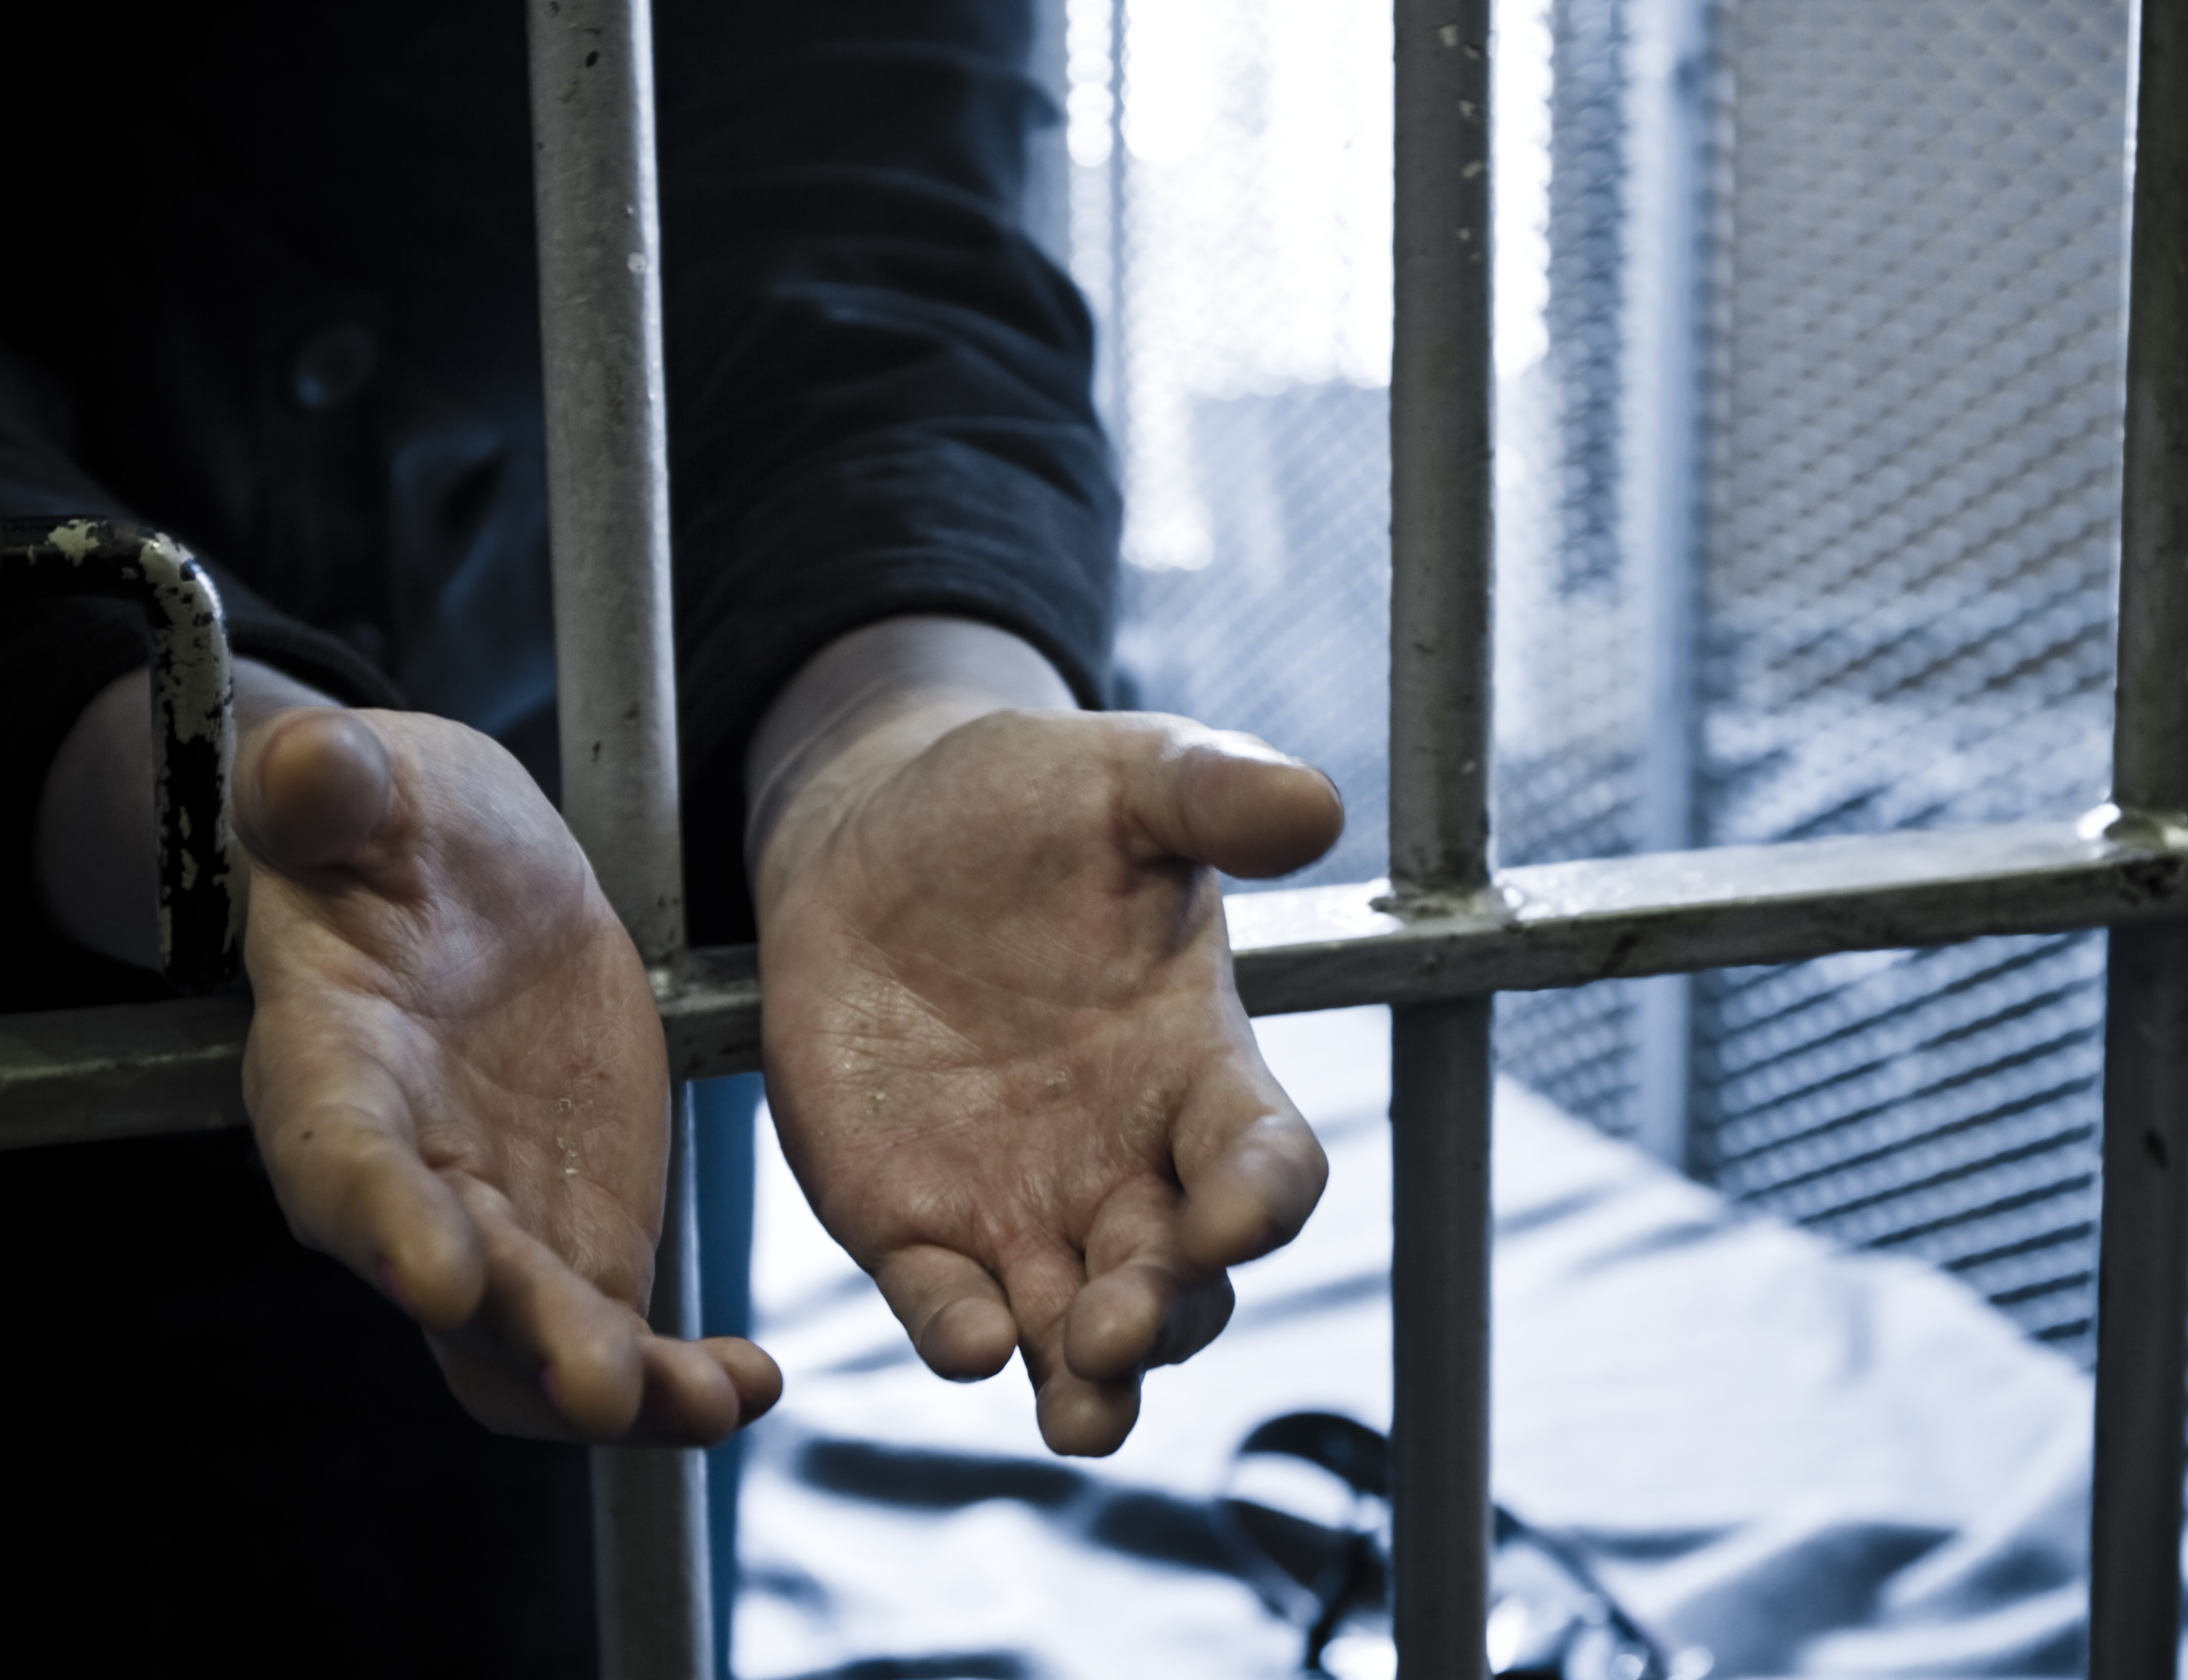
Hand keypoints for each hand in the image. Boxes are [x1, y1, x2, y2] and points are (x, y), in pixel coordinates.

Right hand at [236, 706, 781, 1443]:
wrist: (457, 870)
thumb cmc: (384, 823)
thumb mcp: (358, 785)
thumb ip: (328, 786)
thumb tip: (316, 765)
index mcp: (327, 1068)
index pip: (336, 1155)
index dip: (377, 1219)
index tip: (434, 1274)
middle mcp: (398, 1176)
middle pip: (448, 1288)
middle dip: (522, 1338)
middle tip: (601, 1381)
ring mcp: (490, 1219)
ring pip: (530, 1344)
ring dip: (612, 1388)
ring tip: (711, 1402)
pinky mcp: (573, 1235)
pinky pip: (615, 1334)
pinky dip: (678, 1374)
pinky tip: (753, 1385)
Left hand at [756, 700, 1341, 1455]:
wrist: (875, 829)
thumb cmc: (1027, 802)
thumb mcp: (1125, 777)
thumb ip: (1215, 793)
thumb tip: (1312, 802)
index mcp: (1197, 1064)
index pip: (1266, 1162)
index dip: (1263, 1201)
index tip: (1236, 1218)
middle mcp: (1125, 1157)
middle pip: (1183, 1280)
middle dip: (1165, 1317)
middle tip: (1125, 1327)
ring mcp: (1020, 1203)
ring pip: (1078, 1331)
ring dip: (1090, 1378)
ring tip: (1080, 1410)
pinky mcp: (909, 1221)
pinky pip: (947, 1304)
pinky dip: (960, 1336)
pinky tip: (963, 1340)